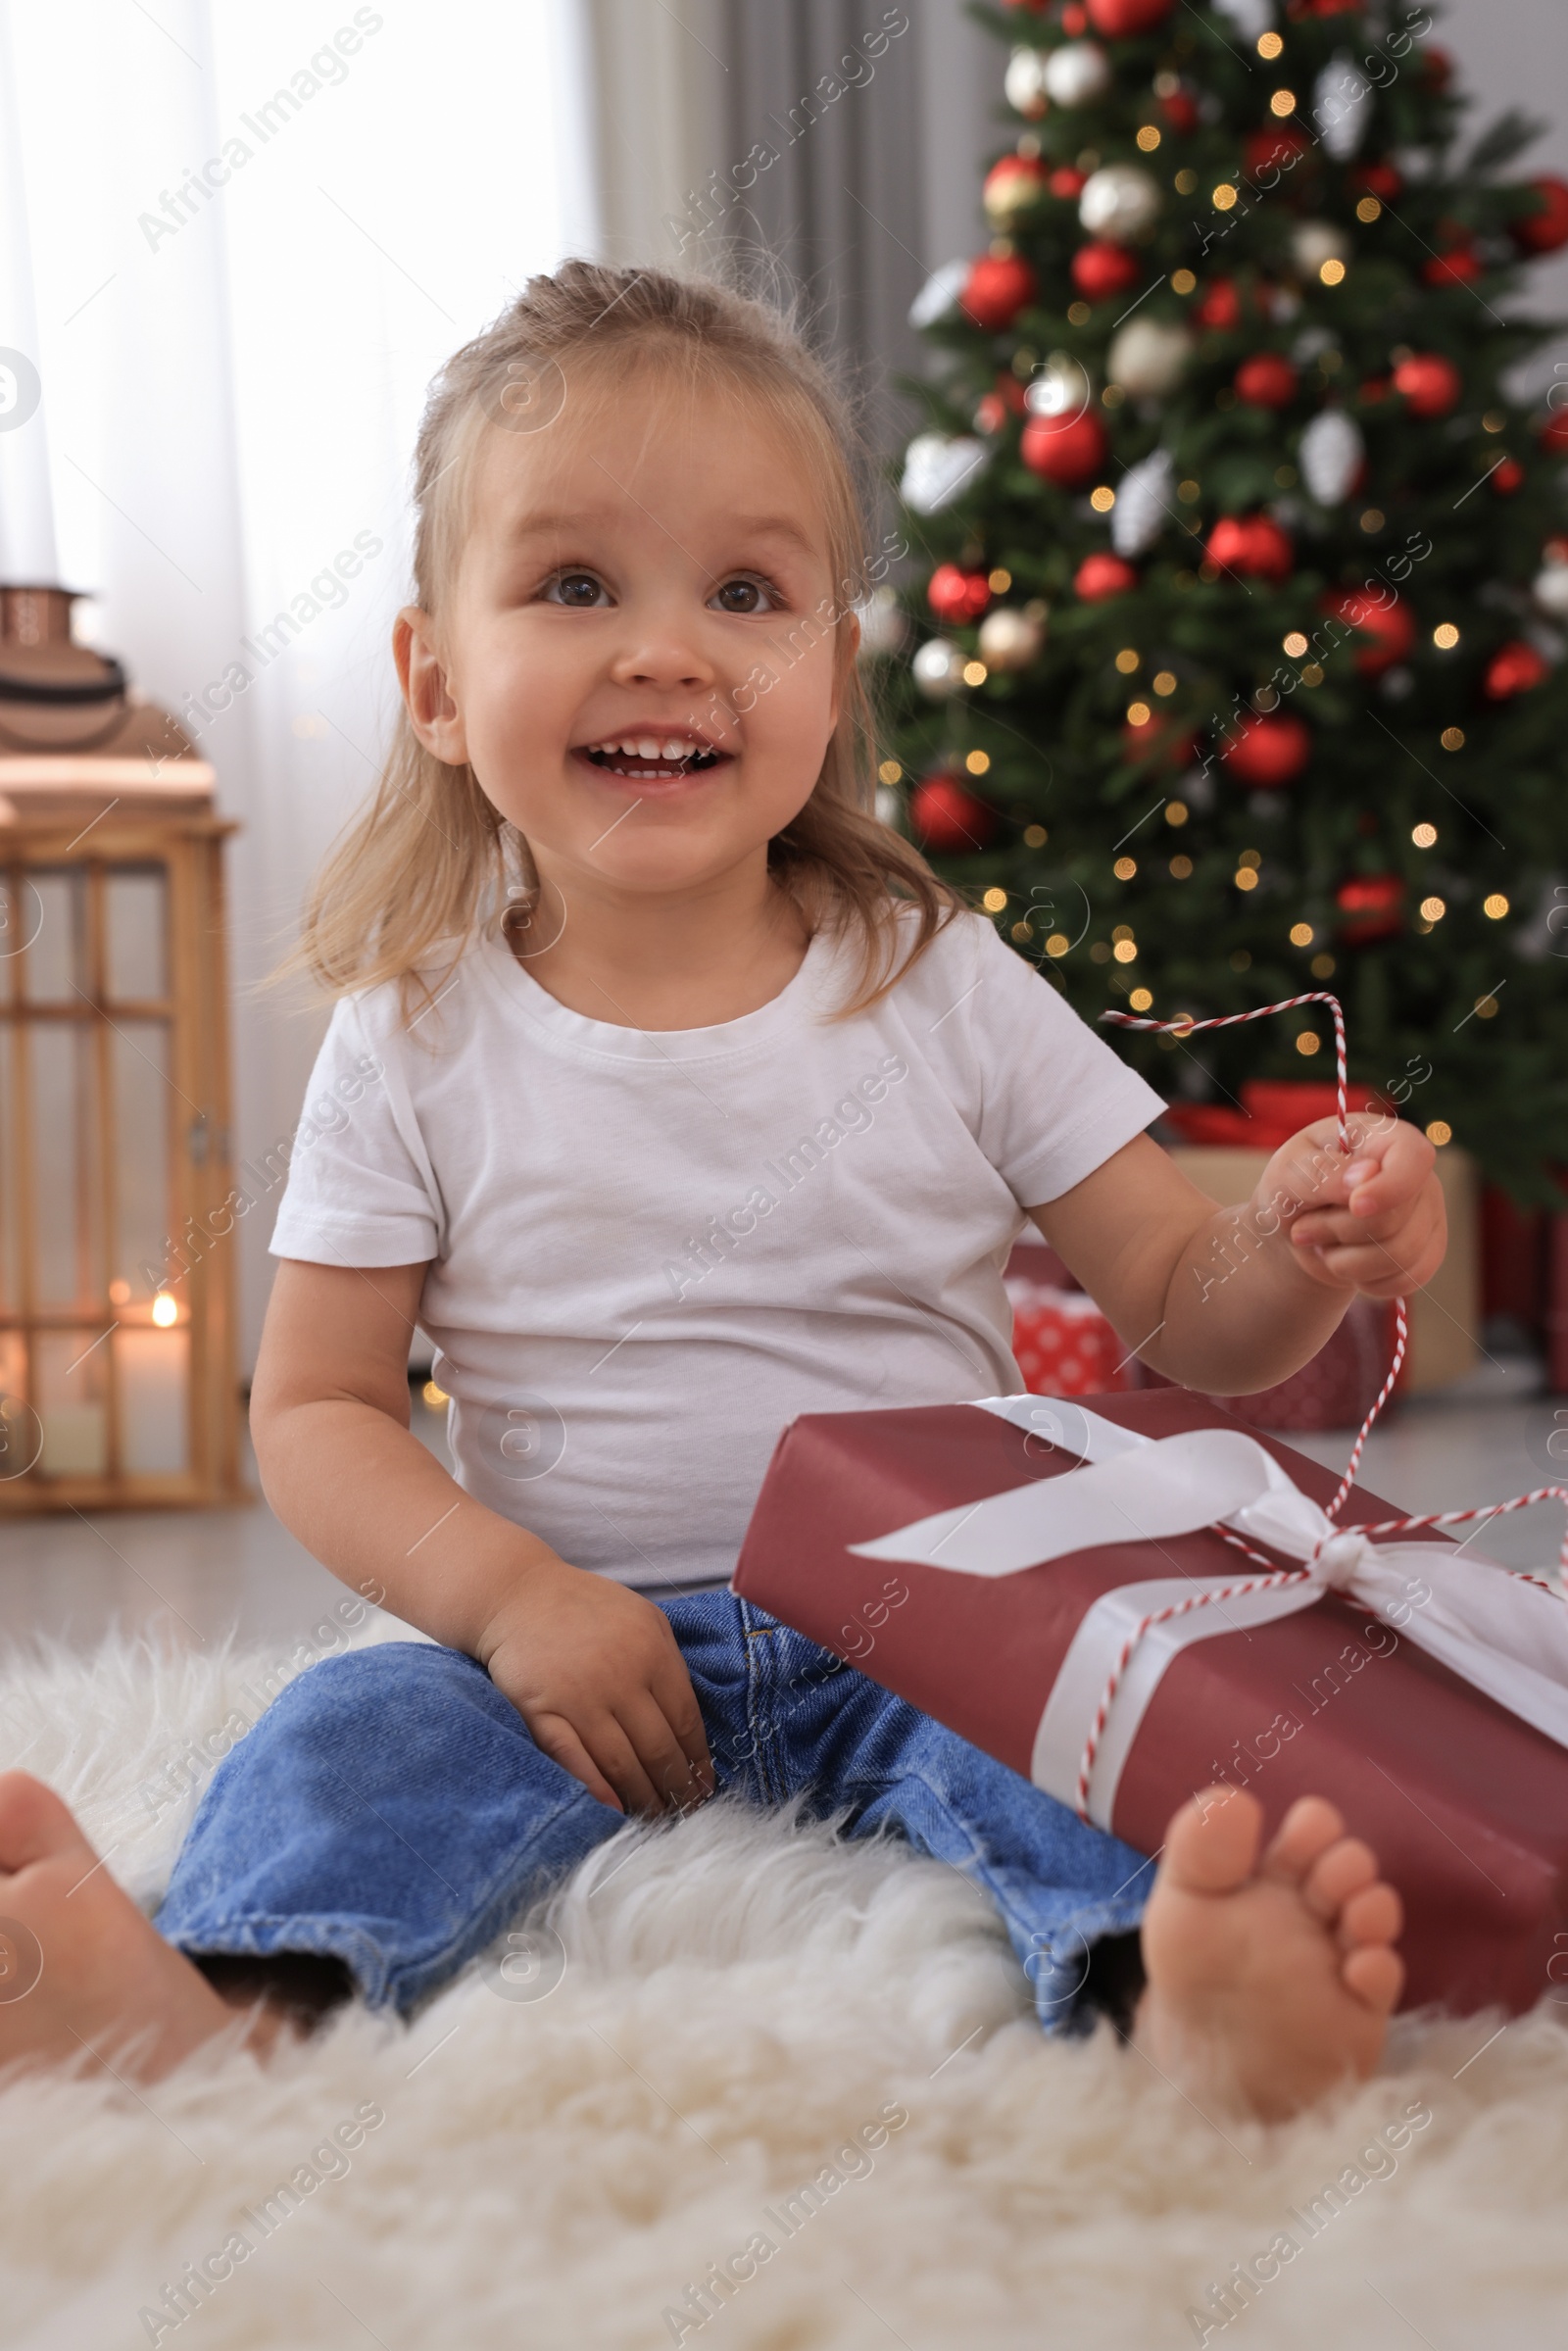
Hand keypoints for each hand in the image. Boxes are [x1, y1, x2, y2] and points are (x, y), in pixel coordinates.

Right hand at [479, 1559, 713, 1816]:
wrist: (516, 1595)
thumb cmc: (585, 1607)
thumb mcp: (643, 1617)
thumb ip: (669, 1662)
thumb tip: (690, 1724)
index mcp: (651, 1652)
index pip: (685, 1720)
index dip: (697, 1759)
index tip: (704, 1784)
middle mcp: (619, 1678)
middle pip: (657, 1748)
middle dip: (675, 1786)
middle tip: (684, 1811)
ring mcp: (579, 1698)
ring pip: (621, 1762)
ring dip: (643, 1797)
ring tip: (656, 1818)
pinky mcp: (542, 1713)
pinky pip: (574, 1760)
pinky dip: (597, 1789)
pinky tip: (615, 1809)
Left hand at [1256, 1113, 1445, 1299]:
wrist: (1296, 1231)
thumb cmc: (1292, 1189)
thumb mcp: (1288, 1173)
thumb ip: (1322, 1171)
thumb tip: (1366, 1175)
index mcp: (1386, 1138)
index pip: (1414, 1157)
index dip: (1390, 1187)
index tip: (1355, 1206)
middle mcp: (1417, 1175)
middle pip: (1394, 1219)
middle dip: (1338, 1230)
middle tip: (1303, 1227)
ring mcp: (1427, 1215)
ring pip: (1401, 1255)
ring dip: (1345, 1261)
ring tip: (1321, 1244)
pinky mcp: (1427, 1253)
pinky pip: (1407, 1280)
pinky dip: (1366, 1281)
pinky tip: (1346, 1263)